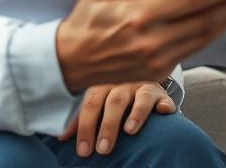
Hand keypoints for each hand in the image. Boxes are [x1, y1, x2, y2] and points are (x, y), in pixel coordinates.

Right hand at [55, 0, 225, 92]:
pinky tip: (224, 20)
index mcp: (140, 16)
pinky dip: (213, 34)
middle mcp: (153, 41)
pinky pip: (194, 49)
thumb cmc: (86, 16)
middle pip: (208, 21)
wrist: (69, 60)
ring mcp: (157, 60)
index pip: (194, 0)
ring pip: (206, 38)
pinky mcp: (158, 72)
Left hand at [58, 80, 175, 156]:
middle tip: (103, 149)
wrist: (140, 75)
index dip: (86, 126)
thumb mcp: (97, 103)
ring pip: (140, 96)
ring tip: (130, 131)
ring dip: (136, 113)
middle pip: (114, 101)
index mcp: (103, 84)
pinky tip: (164, 112)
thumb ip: (82, 118)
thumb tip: (61, 137)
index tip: (83, 150)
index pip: (91, 103)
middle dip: (108, 126)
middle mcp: (122, 83)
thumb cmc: (115, 95)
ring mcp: (143, 86)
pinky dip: (164, 105)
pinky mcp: (161, 93)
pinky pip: (164, 97)